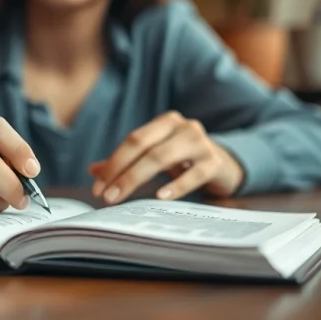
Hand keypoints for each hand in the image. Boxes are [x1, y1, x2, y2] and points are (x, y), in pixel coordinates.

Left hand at [89, 111, 243, 204]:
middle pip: (144, 147)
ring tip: (120, 197)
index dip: (113, 163)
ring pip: (162, 157)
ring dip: (136, 178)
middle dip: (121, 172)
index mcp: (165, 122)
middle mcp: (183, 126)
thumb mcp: (157, 156)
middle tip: (105, 196)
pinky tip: (160, 196)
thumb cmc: (185, 160)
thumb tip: (94, 171)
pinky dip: (176, 185)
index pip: (133, 140)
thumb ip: (127, 161)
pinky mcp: (214, 162)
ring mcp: (200, 142)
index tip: (98, 186)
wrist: (226, 165)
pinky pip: (193, 174)